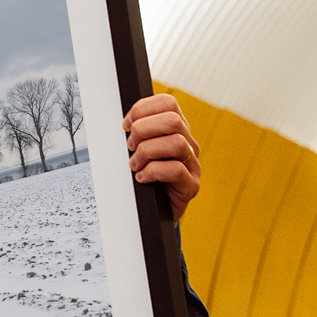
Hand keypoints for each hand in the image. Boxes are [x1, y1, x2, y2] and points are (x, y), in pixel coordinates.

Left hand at [123, 93, 200, 221]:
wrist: (153, 212)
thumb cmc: (144, 177)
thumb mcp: (137, 150)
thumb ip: (136, 133)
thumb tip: (124, 123)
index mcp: (176, 130)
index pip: (167, 103)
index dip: (142, 109)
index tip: (126, 125)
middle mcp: (188, 144)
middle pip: (173, 120)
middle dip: (143, 130)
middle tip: (130, 146)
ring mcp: (192, 165)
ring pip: (176, 143)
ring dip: (147, 152)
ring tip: (135, 164)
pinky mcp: (191, 186)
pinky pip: (175, 170)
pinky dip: (152, 172)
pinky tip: (142, 178)